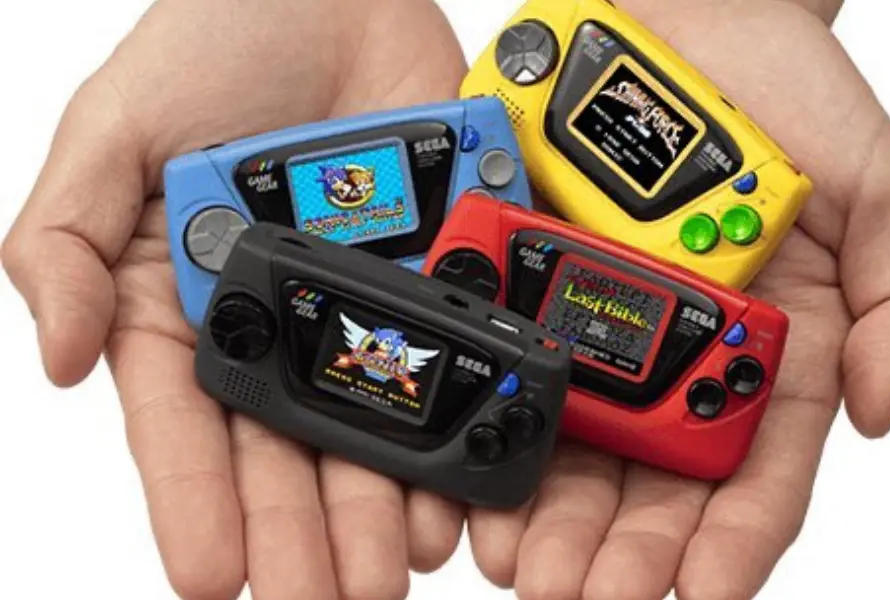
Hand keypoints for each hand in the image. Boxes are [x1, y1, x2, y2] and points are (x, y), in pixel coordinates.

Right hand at [1, 0, 469, 597]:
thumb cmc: (215, 43)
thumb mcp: (109, 133)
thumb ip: (64, 244)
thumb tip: (57, 363)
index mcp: (193, 303)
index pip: (184, 425)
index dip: (194, 503)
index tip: (209, 578)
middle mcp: (282, 321)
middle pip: (285, 448)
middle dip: (297, 533)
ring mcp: (366, 305)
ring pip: (371, 424)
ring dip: (377, 507)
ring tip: (385, 576)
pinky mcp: (438, 279)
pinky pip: (449, 365)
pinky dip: (454, 429)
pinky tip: (454, 495)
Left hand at [465, 1, 889, 598]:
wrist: (674, 7)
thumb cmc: (780, 82)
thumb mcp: (879, 181)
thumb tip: (882, 411)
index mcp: (763, 342)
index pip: (755, 464)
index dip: (735, 540)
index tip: (704, 593)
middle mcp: (673, 341)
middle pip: (648, 474)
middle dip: (621, 550)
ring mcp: (592, 310)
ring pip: (568, 436)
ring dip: (546, 512)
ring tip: (517, 567)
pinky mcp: (523, 268)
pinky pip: (503, 353)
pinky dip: (486, 414)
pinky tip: (466, 471)